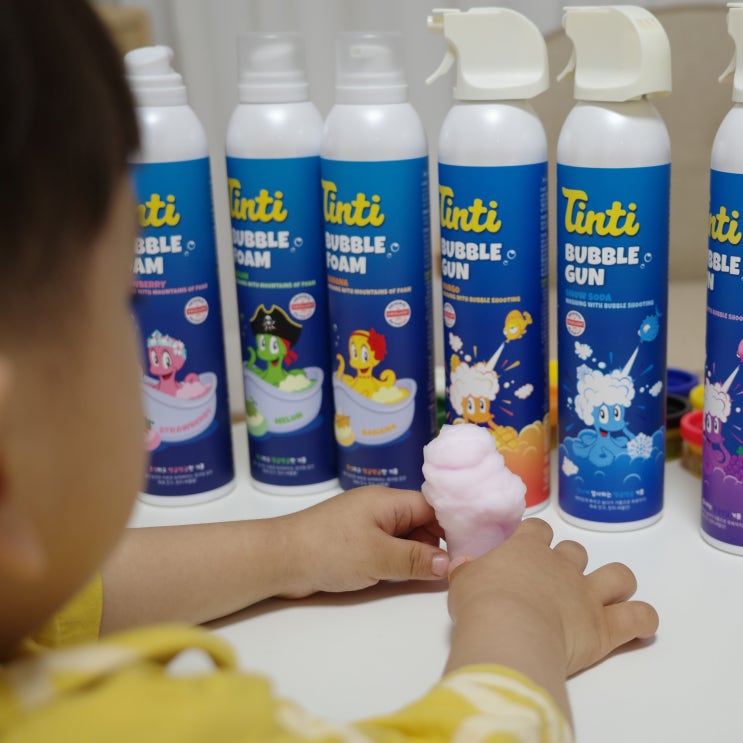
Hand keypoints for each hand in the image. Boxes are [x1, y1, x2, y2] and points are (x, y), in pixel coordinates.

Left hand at [278, 486, 449, 598]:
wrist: (280, 558)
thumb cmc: (328, 549)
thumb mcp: (378, 557)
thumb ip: (415, 559)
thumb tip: (451, 564)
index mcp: (388, 501)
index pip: (432, 507)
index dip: (453, 525)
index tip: (472, 548)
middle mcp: (381, 509)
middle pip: (422, 522)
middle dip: (437, 544)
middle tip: (454, 570)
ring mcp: (368, 526)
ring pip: (406, 537)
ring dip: (417, 554)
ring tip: (433, 576)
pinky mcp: (357, 543)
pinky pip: (389, 548)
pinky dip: (399, 561)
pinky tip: (407, 576)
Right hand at [445, 518, 658, 721]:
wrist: (509, 629)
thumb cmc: (481, 603)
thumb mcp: (462, 583)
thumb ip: (466, 572)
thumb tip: (461, 564)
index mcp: (526, 550)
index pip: (538, 530)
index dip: (536, 537)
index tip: (529, 548)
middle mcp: (561, 566)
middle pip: (576, 551)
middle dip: (571, 562)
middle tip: (556, 582)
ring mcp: (586, 594)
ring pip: (618, 575)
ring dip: (617, 582)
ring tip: (608, 596)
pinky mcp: (605, 626)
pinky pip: (638, 617)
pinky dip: (643, 619)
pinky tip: (640, 624)